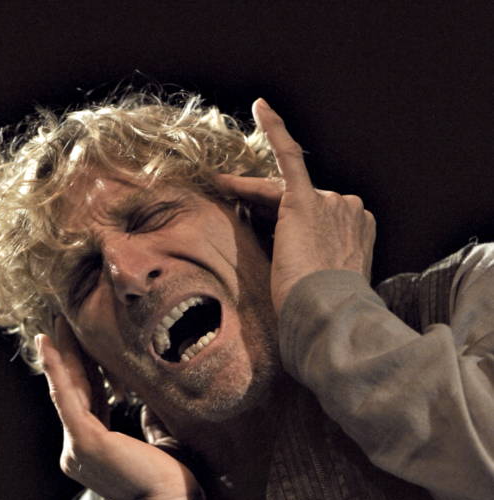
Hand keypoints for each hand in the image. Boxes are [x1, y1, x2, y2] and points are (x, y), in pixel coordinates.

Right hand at [36, 318, 203, 499]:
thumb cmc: (175, 486)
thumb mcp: (163, 445)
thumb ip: (152, 424)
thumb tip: (151, 402)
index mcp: (95, 452)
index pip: (90, 403)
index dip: (87, 371)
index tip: (85, 343)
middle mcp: (78, 450)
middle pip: (76, 393)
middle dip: (70, 356)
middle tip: (63, 324)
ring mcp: (78, 446)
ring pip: (69, 390)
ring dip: (62, 354)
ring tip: (56, 324)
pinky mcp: (84, 440)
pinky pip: (67, 396)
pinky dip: (56, 368)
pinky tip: (48, 343)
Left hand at [215, 99, 375, 312]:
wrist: (328, 313)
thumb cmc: (323, 311)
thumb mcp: (326, 285)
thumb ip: (316, 264)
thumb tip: (292, 268)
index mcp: (358, 229)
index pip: (315, 217)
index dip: (287, 225)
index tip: (276, 236)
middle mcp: (348, 208)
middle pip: (298, 203)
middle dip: (266, 212)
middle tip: (232, 209)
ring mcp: (329, 201)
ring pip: (280, 193)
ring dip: (249, 194)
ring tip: (221, 188)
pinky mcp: (302, 200)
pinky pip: (288, 155)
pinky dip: (274, 130)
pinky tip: (260, 106)